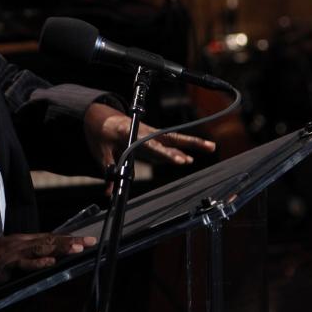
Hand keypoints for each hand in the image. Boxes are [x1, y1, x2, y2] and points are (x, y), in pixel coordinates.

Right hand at [0, 233, 96, 283]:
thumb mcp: (14, 252)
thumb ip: (31, 254)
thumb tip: (51, 256)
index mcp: (25, 240)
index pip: (51, 237)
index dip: (69, 237)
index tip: (87, 238)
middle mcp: (23, 242)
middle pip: (50, 240)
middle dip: (71, 241)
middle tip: (89, 241)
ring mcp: (16, 252)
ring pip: (41, 248)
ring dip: (60, 248)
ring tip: (76, 248)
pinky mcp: (7, 264)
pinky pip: (24, 264)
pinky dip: (38, 262)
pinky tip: (50, 262)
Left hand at [82, 102, 215, 188]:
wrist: (100, 119)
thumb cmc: (101, 135)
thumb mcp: (101, 152)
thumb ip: (109, 170)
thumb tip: (110, 193)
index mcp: (132, 132)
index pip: (152, 145)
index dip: (167, 154)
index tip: (182, 160)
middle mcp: (145, 131)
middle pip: (170, 138)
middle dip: (190, 143)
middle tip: (208, 147)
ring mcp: (149, 134)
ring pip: (173, 139)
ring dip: (192, 143)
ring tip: (211, 147)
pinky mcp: (151, 138)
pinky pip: (168, 143)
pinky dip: (180, 149)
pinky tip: (190, 159)